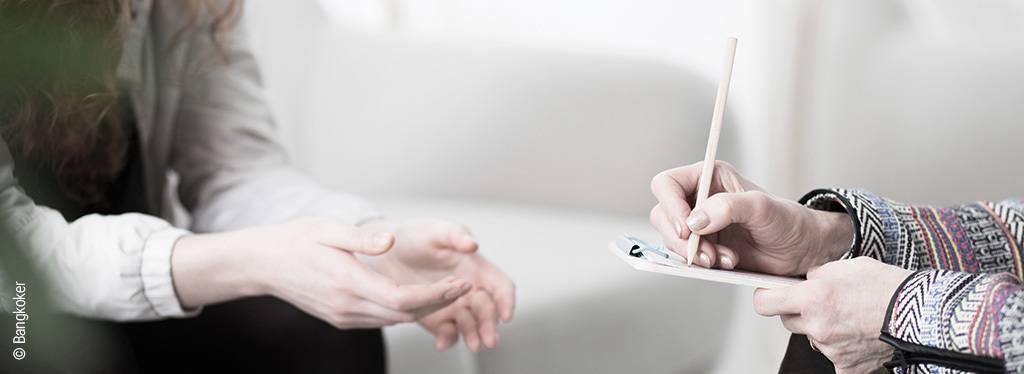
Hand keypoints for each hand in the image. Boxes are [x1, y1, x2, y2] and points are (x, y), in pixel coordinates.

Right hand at [171, 218, 472, 328]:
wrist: (262, 264)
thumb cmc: (295, 240)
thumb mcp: (327, 229)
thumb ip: (361, 237)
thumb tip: (390, 240)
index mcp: (347, 282)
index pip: (402, 298)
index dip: (435, 295)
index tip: (460, 283)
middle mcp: (347, 306)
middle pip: (404, 314)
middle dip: (439, 302)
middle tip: (466, 288)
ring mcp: (343, 316)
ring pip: (394, 320)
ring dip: (424, 309)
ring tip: (451, 293)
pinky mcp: (341, 318)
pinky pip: (380, 319)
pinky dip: (403, 311)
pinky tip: (420, 298)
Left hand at [361, 219, 515, 351]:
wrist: (388, 252)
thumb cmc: (417, 236)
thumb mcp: (437, 230)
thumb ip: (456, 235)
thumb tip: (474, 245)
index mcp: (477, 268)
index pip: (501, 287)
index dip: (506, 301)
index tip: (507, 316)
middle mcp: (470, 290)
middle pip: (488, 311)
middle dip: (490, 325)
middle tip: (489, 339)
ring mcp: (454, 306)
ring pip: (471, 326)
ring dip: (474, 336)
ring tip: (473, 345)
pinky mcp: (436, 318)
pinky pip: (448, 332)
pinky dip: (447, 339)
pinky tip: (441, 343)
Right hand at [649, 160, 853, 274]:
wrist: (801, 250)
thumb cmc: (787, 220)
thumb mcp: (762, 208)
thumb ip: (728, 207)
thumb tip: (695, 220)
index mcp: (708, 177)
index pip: (667, 184)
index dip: (670, 205)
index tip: (687, 227)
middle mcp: (698, 199)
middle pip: (662, 215)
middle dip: (682, 239)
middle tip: (706, 253)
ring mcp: (699, 224)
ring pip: (671, 239)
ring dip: (694, 254)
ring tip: (725, 259)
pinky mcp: (703, 247)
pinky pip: (685, 256)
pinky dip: (702, 263)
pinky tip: (726, 263)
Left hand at [753, 257, 912, 372]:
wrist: (918, 312)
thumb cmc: (886, 286)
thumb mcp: (844, 266)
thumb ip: (816, 275)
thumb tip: (804, 281)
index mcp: (812, 298)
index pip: (765, 303)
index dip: (766, 296)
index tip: (771, 294)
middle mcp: (817, 326)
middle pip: (788, 321)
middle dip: (799, 311)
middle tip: (821, 302)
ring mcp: (831, 348)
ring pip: (811, 337)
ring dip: (821, 328)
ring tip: (847, 316)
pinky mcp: (846, 365)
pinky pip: (833, 356)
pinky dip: (840, 347)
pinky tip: (855, 334)